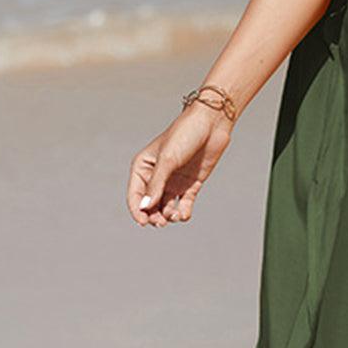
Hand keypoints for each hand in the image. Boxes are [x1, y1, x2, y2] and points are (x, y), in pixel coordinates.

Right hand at [127, 101, 232, 227]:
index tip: (143, 222)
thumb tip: (144, 208)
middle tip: (161, 222)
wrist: (211, 124)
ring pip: (166, 207)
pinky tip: (183, 215)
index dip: (137, 211)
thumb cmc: (185, 135)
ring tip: (174, 217)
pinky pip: (183, 204)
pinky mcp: (191, 184)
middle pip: (150, 204)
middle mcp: (157, 176)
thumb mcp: (168, 160)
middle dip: (154, 216)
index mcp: (143, 167)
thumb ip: (156, 185)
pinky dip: (183, 212)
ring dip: (168, 216)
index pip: (135, 194)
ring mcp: (174, 181)